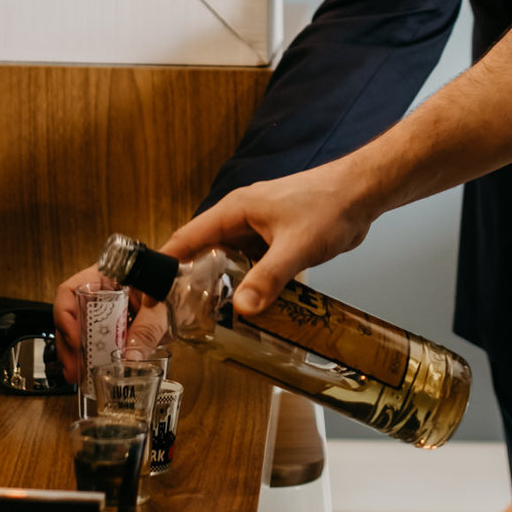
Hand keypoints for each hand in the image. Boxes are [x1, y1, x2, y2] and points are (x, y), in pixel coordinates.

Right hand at [53, 263, 168, 386]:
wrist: (190, 291)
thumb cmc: (176, 283)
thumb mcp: (163, 303)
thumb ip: (149, 326)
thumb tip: (132, 357)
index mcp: (108, 276)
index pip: (72, 289)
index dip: (66, 314)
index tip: (76, 339)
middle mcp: (102, 293)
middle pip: (71, 315)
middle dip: (68, 343)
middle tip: (73, 367)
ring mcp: (107, 312)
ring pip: (80, 331)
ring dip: (77, 354)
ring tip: (79, 375)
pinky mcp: (115, 329)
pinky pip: (97, 343)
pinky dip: (92, 358)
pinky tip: (91, 373)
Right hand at [161, 157, 378, 316]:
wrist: (362, 192)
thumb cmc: (329, 205)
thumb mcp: (295, 247)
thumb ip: (268, 278)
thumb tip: (242, 309)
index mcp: (235, 209)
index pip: (186, 238)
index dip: (164, 265)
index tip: (148, 292)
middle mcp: (241, 218)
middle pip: (204, 252)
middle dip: (191, 282)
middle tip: (179, 315)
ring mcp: (259, 229)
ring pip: (229, 261)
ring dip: (222, 285)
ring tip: (210, 319)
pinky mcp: (276, 239)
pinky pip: (251, 264)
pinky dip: (247, 283)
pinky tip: (248, 308)